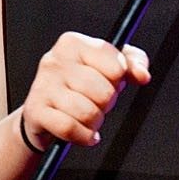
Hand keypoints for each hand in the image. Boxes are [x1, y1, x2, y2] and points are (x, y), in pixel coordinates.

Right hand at [19, 32, 150, 149]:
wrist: (44, 112)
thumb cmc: (80, 86)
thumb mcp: (107, 67)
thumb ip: (132, 63)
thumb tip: (143, 75)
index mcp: (73, 43)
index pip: (116, 65)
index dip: (118, 80)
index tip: (110, 81)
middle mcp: (54, 60)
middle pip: (103, 92)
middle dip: (106, 104)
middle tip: (96, 102)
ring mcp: (43, 85)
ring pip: (87, 112)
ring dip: (95, 122)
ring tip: (89, 118)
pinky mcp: (35, 110)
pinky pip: (69, 128)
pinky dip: (83, 136)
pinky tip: (84, 133)